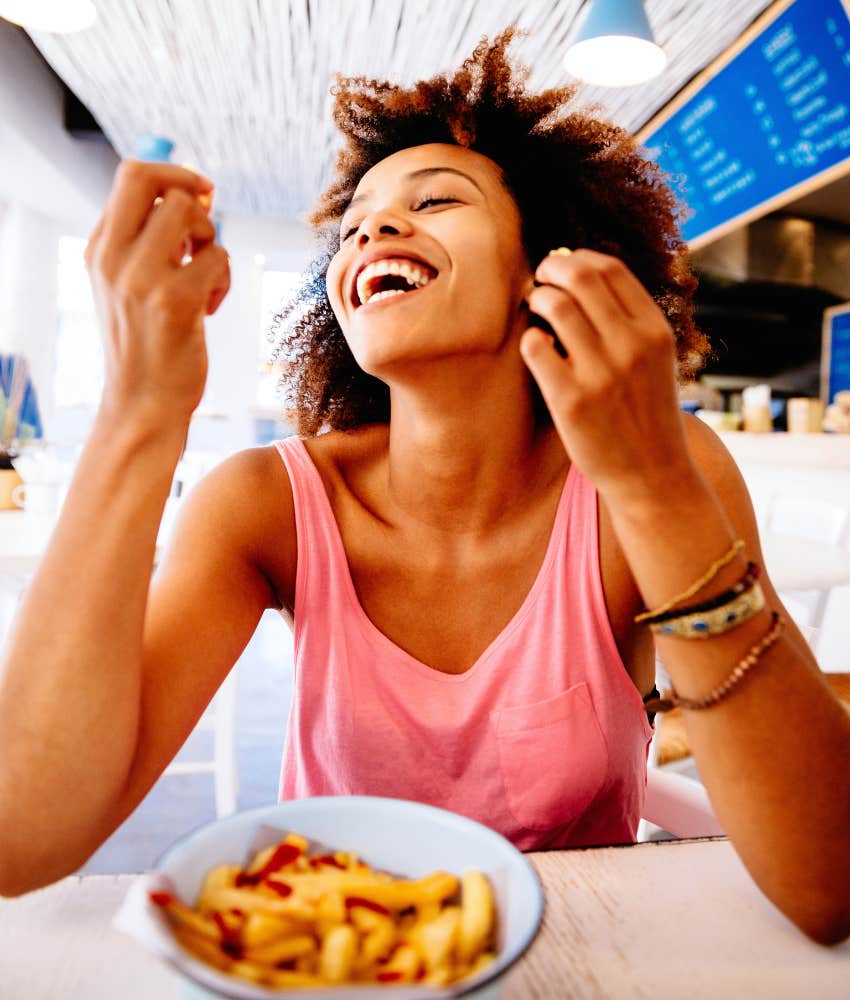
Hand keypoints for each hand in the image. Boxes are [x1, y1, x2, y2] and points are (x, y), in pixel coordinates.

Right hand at [85, 160, 230, 421]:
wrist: (142, 403)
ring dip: (210, 243)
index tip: (201, 193)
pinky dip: (223, 279)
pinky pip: (218, 258)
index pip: (131, 176)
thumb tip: (196, 192)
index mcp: (99, 249)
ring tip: (204, 279)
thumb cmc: (148, 343)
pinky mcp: (175, 302)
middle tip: (201, 235)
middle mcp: (113, 258)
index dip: (174, 173)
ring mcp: (141, 279)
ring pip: (191, 215)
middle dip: (192, 196)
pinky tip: (208, 308)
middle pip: (154, 181)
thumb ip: (149, 240)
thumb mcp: (130, 285)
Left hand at [519, 248, 696, 505]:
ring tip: (533, 310)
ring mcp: (601, 372)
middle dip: (551, 269)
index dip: (579, 259)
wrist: (652, 474)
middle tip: (539, 280)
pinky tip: (537, 349)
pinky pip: (535, 346)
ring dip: (536, 298)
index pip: (611, 268)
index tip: (563, 269)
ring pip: (554, 304)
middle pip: (580, 276)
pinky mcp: (571, 400)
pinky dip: (530, 339)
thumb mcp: (656, 360)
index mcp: (655, 330)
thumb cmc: (646, 414)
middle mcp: (631, 346)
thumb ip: (629, 321)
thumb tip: (583, 273)